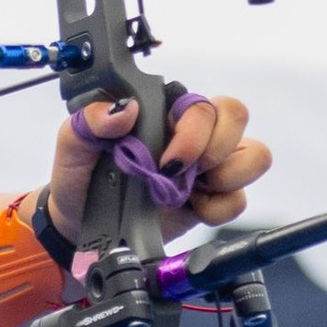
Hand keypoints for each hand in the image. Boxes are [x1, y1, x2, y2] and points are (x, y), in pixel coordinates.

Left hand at [46, 94, 271, 244]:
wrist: (78, 224)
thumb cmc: (79, 177)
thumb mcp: (73, 144)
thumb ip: (91, 120)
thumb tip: (125, 109)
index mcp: (159, 110)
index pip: (199, 101)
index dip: (193, 129)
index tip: (165, 160)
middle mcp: (189, 133)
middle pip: (235, 118)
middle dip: (214, 149)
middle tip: (177, 174)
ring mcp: (204, 166)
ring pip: (253, 155)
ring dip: (226, 176)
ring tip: (186, 191)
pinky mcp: (211, 200)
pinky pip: (240, 199)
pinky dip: (218, 209)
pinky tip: (190, 210)